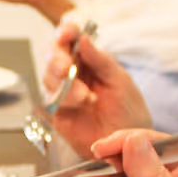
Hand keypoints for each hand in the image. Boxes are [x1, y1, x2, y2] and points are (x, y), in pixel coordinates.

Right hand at [41, 23, 151, 152]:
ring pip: (48, 77)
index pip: (71, 38)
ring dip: (65, 85)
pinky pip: (50, 99)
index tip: (66, 34)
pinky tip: (80, 105)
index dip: (65, 32)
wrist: (127, 144)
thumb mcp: (120, 80)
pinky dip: (62, 99)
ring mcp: (63, 91)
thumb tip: (84, 38)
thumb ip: (100, 60)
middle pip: (52, 55)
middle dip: (57, 60)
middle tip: (67, 69)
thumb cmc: (129, 111)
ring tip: (87, 98)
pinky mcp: (57, 111)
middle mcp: (74, 72)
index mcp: (89, 59)